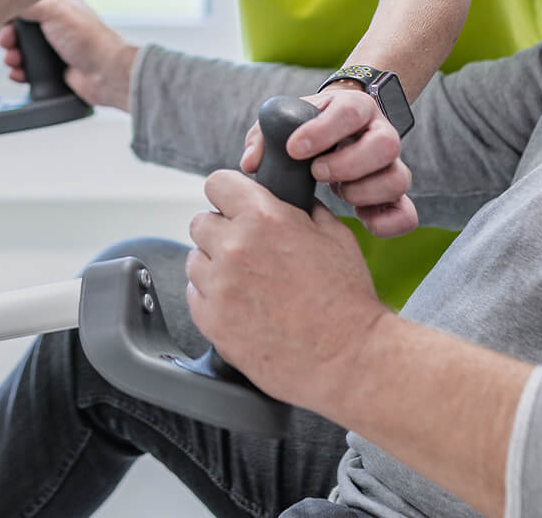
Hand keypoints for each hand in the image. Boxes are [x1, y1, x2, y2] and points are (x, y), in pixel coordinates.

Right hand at [0, 0, 136, 109]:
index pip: (27, 3)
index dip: (11, 12)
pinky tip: (19, 74)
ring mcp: (55, 47)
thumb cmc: (88, 40)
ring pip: (22, 49)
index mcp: (59, 5)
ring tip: (14, 61)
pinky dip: (20, 72)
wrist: (106, 75)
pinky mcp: (54, 68)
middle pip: (20, 28)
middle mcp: (56, 24)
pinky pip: (28, 69)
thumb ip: (29, 2)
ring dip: (13, 56)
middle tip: (8, 44)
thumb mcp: (55, 10)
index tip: (3, 21)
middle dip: (9, 38)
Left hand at [185, 169, 390, 413]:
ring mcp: (219, 286)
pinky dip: (211, 298)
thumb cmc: (347, 301)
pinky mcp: (212, 321)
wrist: (347, 358)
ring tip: (247, 284)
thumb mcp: (336, 237)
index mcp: (264, 218)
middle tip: (246, 251)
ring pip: (194, 260)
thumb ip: (304, 211)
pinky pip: (195, 295)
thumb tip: (288, 201)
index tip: (232, 204)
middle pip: (201, 223)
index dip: (227, 194)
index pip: (217, 184)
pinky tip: (241, 306)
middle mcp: (234, 247)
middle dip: (221, 232)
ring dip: (214, 266)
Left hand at [240, 86, 415, 236]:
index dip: (322, 132)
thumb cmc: (307, 127)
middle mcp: (381, 134)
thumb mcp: (286, 121)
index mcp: (354, 108)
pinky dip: (387, 223)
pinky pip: (407, 215)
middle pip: (387, 145)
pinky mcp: (395, 198)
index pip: (350, 112)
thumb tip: (251, 164)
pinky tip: (361, 220)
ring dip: (363, 192)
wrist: (339, 132)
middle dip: (348, 164)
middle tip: (317, 173)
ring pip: (398, 180)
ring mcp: (392, 166)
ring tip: (337, 193)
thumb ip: (264, 136)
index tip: (294, 149)